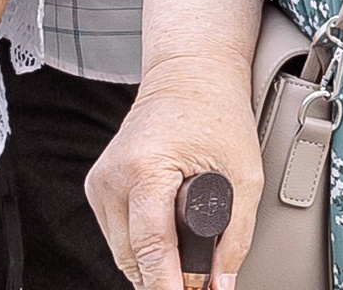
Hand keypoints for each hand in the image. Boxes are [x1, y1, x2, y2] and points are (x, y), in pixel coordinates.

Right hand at [87, 56, 262, 289]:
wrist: (189, 73)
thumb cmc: (216, 113)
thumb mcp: (244, 175)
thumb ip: (236, 236)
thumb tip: (221, 283)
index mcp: (144, 169)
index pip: (150, 250)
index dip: (168, 286)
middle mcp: (112, 176)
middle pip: (132, 259)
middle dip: (164, 279)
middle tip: (200, 284)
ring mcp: (100, 180)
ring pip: (121, 252)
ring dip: (150, 265)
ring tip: (186, 263)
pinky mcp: (97, 184)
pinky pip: (117, 234)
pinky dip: (140, 246)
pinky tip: (164, 242)